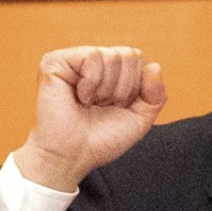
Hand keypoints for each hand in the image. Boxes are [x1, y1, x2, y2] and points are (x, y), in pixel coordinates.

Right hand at [13, 46, 166, 190]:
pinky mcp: (56, 61)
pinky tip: (79, 97)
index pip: (139, 59)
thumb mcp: (141, 118)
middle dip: (123, 88)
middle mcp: (94, 62)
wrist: (72, 156)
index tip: (118, 106)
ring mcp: (74, 60)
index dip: (136, 87)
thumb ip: (156, 95)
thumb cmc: (102, 139)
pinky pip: (93, 56)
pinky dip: (92, 83)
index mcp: (112, 71)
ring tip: (90, 103)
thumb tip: (154, 66)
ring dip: (107, 89)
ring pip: (113, 56)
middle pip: (130, 54)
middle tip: (103, 105)